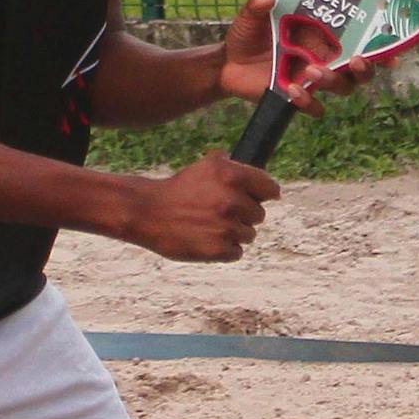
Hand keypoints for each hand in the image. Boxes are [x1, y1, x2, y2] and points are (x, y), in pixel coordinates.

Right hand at [122, 154, 275, 261]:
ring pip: (249, 235)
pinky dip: (225, 249)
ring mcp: (226, 227)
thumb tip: (251, 168)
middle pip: (259, 215)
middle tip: (221, 212)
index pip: (270, 188)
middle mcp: (232, 201)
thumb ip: (230, 166)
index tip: (261, 197)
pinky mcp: (218, 250)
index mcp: (232, 176)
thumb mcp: (204, 167)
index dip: (265, 193)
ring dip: (234, 233)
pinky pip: (236, 252)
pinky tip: (207, 239)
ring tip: (210, 226)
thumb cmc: (177, 189)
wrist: (147, 212)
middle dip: (244, 215)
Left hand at [216, 0, 388, 110]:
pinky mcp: (299, 97)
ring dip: (334, 81)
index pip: (359, 38)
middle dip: (365, 68)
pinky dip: (309, 102)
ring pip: (342, 87)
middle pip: (360, 69)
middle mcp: (325, 57)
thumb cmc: (247, 34)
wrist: (227, 64)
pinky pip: (315, 107)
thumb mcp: (251, 15)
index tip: (392, 48)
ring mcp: (313, 79)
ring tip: (311, 71)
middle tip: (356, 60)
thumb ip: (258, 5)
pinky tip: (292, 91)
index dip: (380, 45)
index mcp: (322, 33)